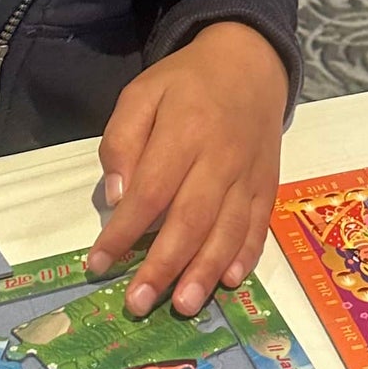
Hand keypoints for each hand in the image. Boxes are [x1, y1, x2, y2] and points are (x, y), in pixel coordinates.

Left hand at [85, 22, 288, 316]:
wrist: (250, 63)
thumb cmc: (185, 83)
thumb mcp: (141, 94)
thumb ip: (122, 142)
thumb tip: (117, 197)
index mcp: (184, 132)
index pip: (150, 192)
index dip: (123, 233)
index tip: (98, 264)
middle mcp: (221, 158)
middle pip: (191, 220)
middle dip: (163, 266)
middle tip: (138, 303)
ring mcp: (249, 174)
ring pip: (227, 230)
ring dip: (205, 272)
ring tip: (182, 305)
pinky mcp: (268, 184)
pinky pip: (259, 225)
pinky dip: (246, 256)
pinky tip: (229, 281)